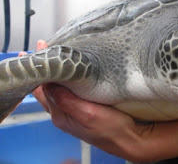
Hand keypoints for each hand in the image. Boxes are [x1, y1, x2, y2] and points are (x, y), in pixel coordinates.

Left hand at [25, 40, 153, 161]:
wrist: (128, 139)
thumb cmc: (112, 129)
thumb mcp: (89, 114)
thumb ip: (67, 101)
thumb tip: (49, 85)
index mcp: (61, 115)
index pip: (43, 88)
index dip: (42, 68)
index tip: (41, 48)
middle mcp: (63, 114)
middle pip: (46, 87)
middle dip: (44, 68)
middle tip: (42, 46)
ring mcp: (72, 112)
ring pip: (56, 89)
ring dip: (52, 72)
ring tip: (50, 56)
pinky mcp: (82, 109)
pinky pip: (67, 92)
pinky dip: (63, 79)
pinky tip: (65, 73)